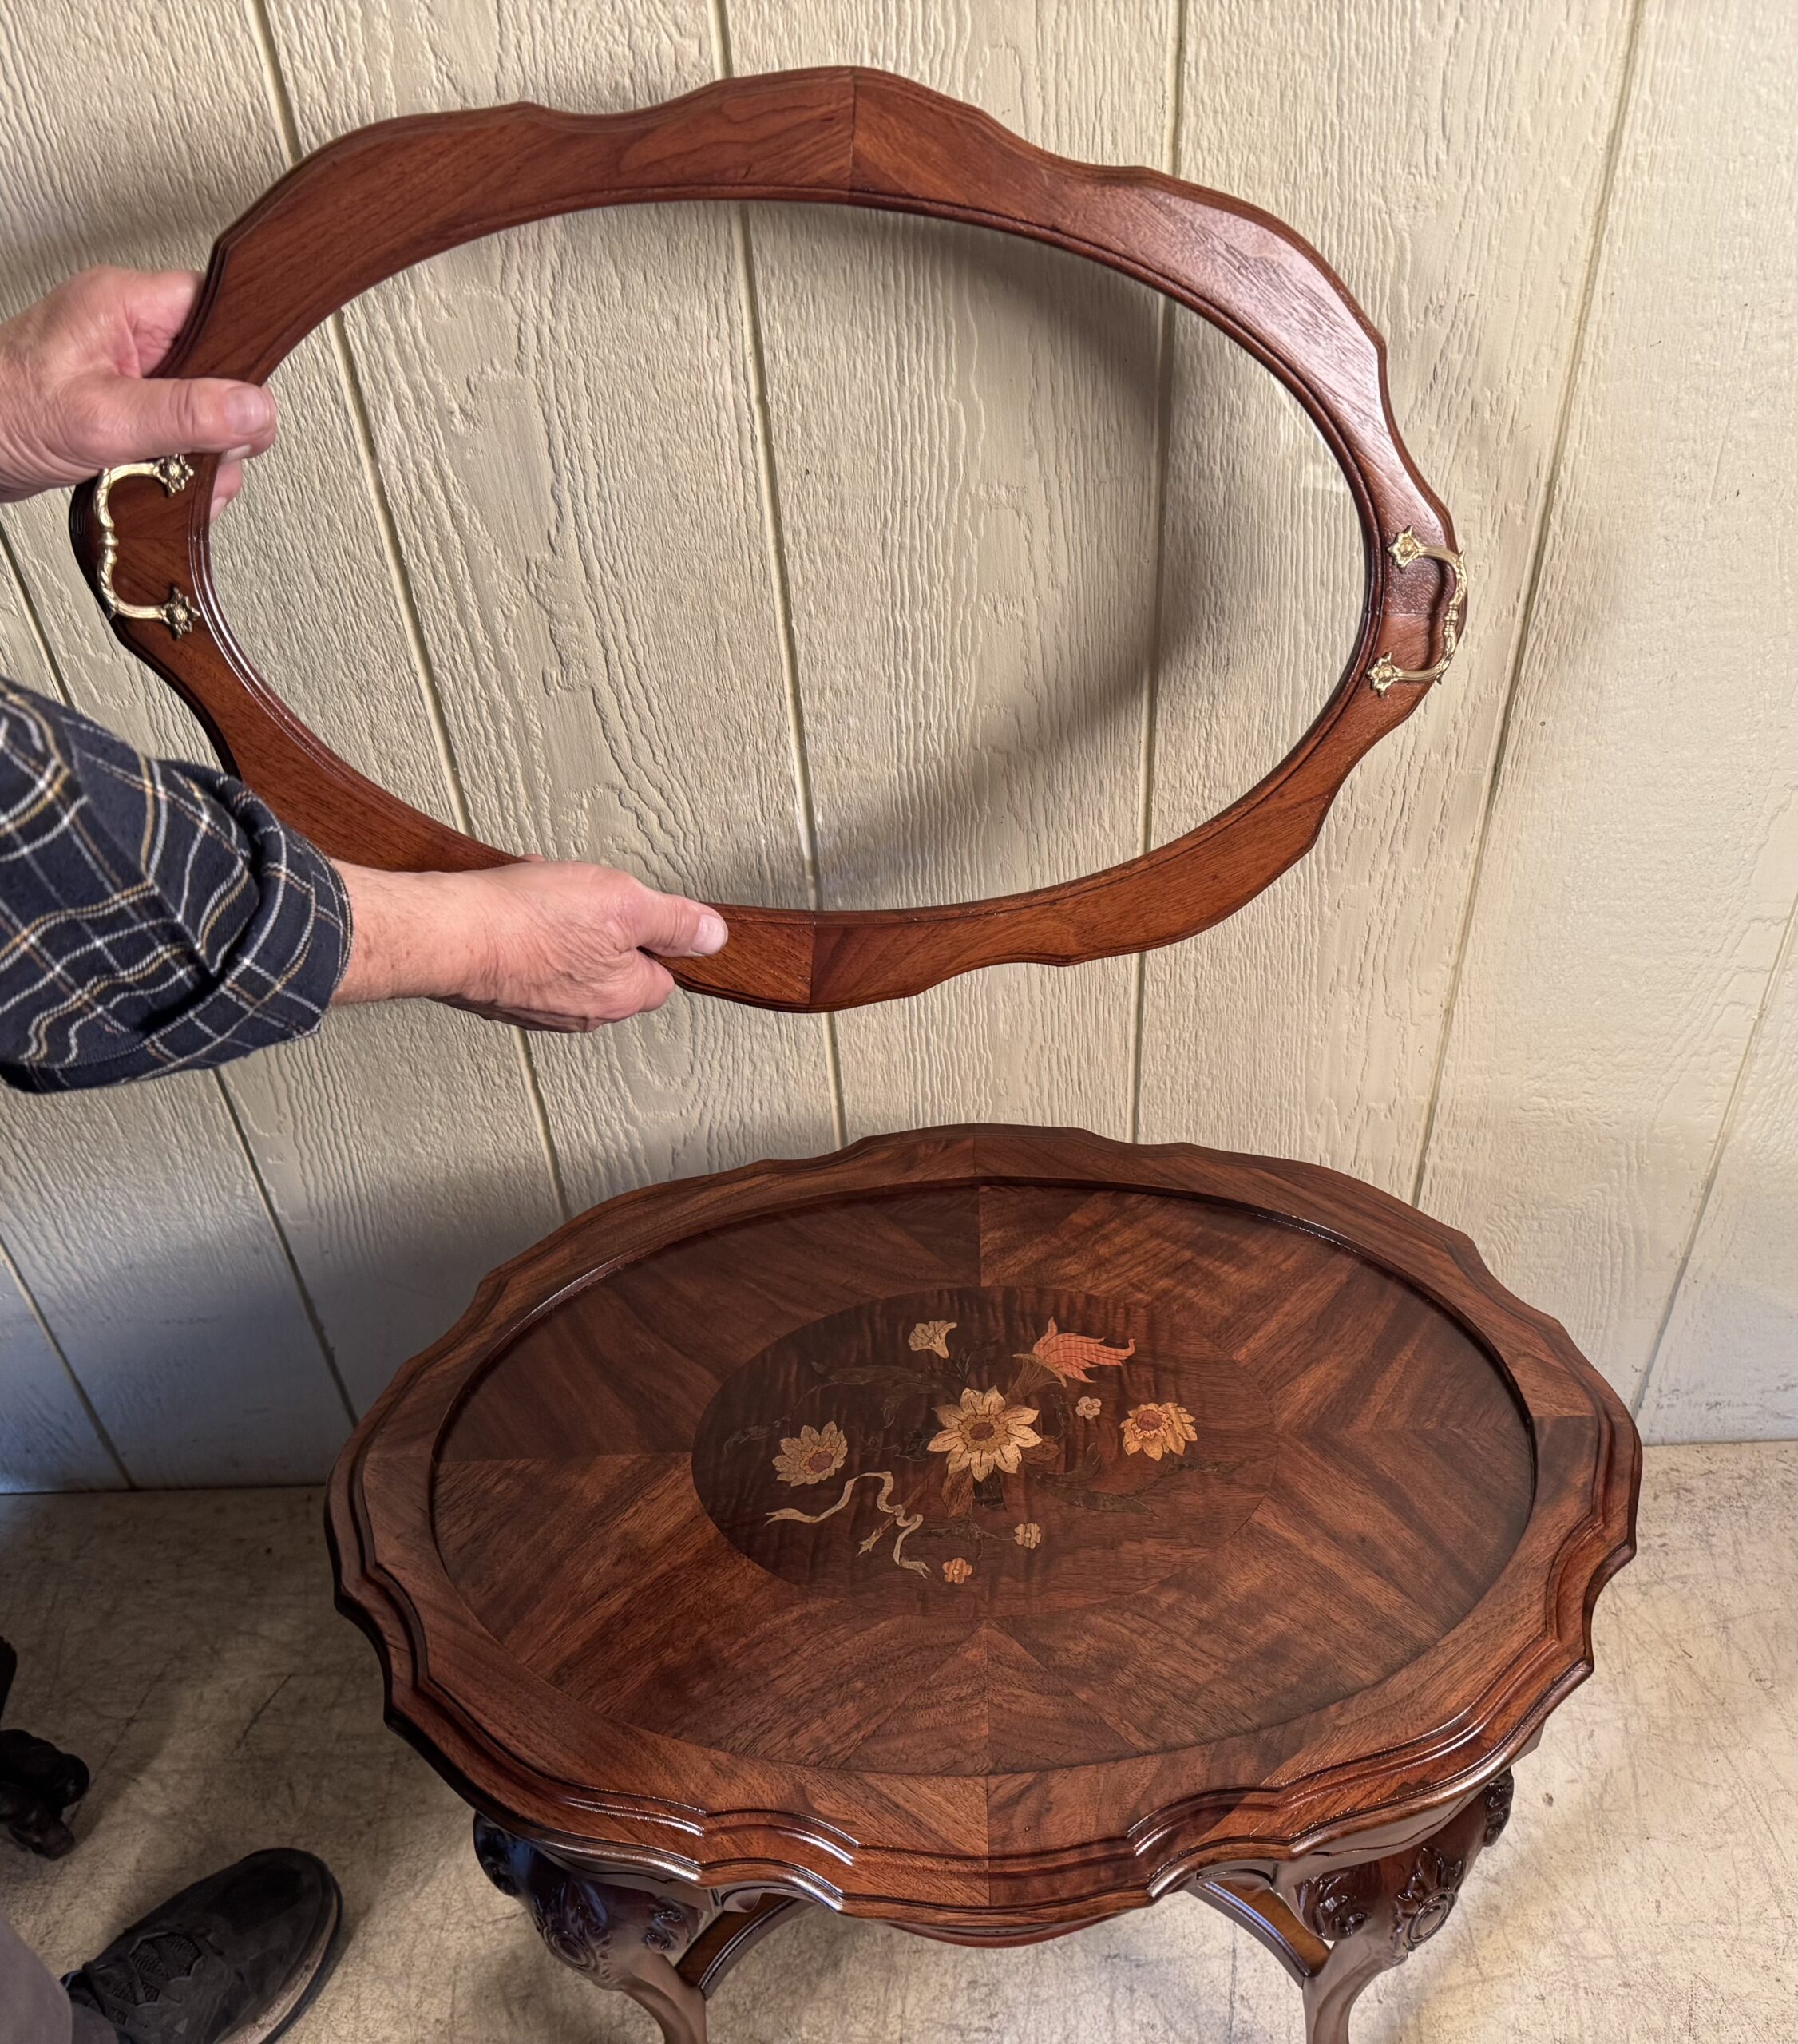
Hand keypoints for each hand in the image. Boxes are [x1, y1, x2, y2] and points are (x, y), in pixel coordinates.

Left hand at [0, 267, 276, 513]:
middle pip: (217, 366)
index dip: (243, 359)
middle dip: (222, 424)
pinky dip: (179, 464)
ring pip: (201, 406)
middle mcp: (128, 330)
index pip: (219, 307)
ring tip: (176, 478)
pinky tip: (163, 481)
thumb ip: (185, 414)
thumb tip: (254, 410)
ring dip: (201, 454)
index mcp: (123, 304)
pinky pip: (174, 428)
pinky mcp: (120, 404)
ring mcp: (125, 369)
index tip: (246, 411)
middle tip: (205, 456)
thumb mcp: (103, 419)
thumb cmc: (0, 415)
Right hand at [330, 860, 728, 1029]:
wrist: (447, 930)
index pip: (663, 974)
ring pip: (569, 955)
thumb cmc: (527, 921)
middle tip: (579, 896)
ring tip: (541, 892)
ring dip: (560, 921)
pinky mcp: (500, 991)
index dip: (653, 936)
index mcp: (621, 997)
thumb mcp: (625, 904)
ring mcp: (538, 1006)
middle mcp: (582, 1012)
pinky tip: (512, 903)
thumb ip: (675, 923)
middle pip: (613, 963)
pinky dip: (524, 927)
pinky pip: (527, 954)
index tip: (635, 911)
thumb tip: (713, 936)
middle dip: (600, 923)